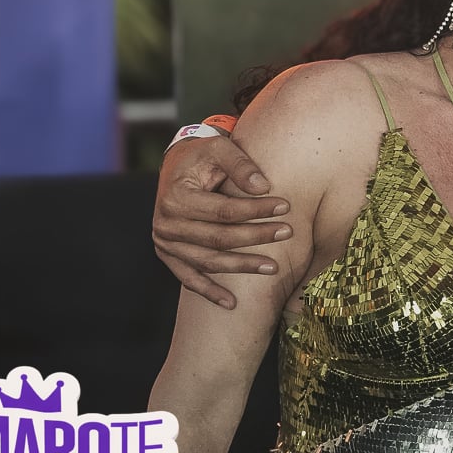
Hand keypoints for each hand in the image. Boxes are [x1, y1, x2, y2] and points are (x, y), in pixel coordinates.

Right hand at [151, 134, 290, 308]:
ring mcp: (165, 243)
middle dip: (256, 238)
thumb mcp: (219, 148)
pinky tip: (232, 303)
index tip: (286, 207)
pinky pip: (189, 279)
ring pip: (208, 262)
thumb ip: (241, 164)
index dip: (256, 211)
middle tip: (288, 233)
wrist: (177, 167)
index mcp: (175, 197)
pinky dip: (209, 292)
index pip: (223, 211)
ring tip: (274, 267)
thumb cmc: (202, 157)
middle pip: (218, 238)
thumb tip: (264, 187)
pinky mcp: (168, 255)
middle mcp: (165, 224)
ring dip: (241, 267)